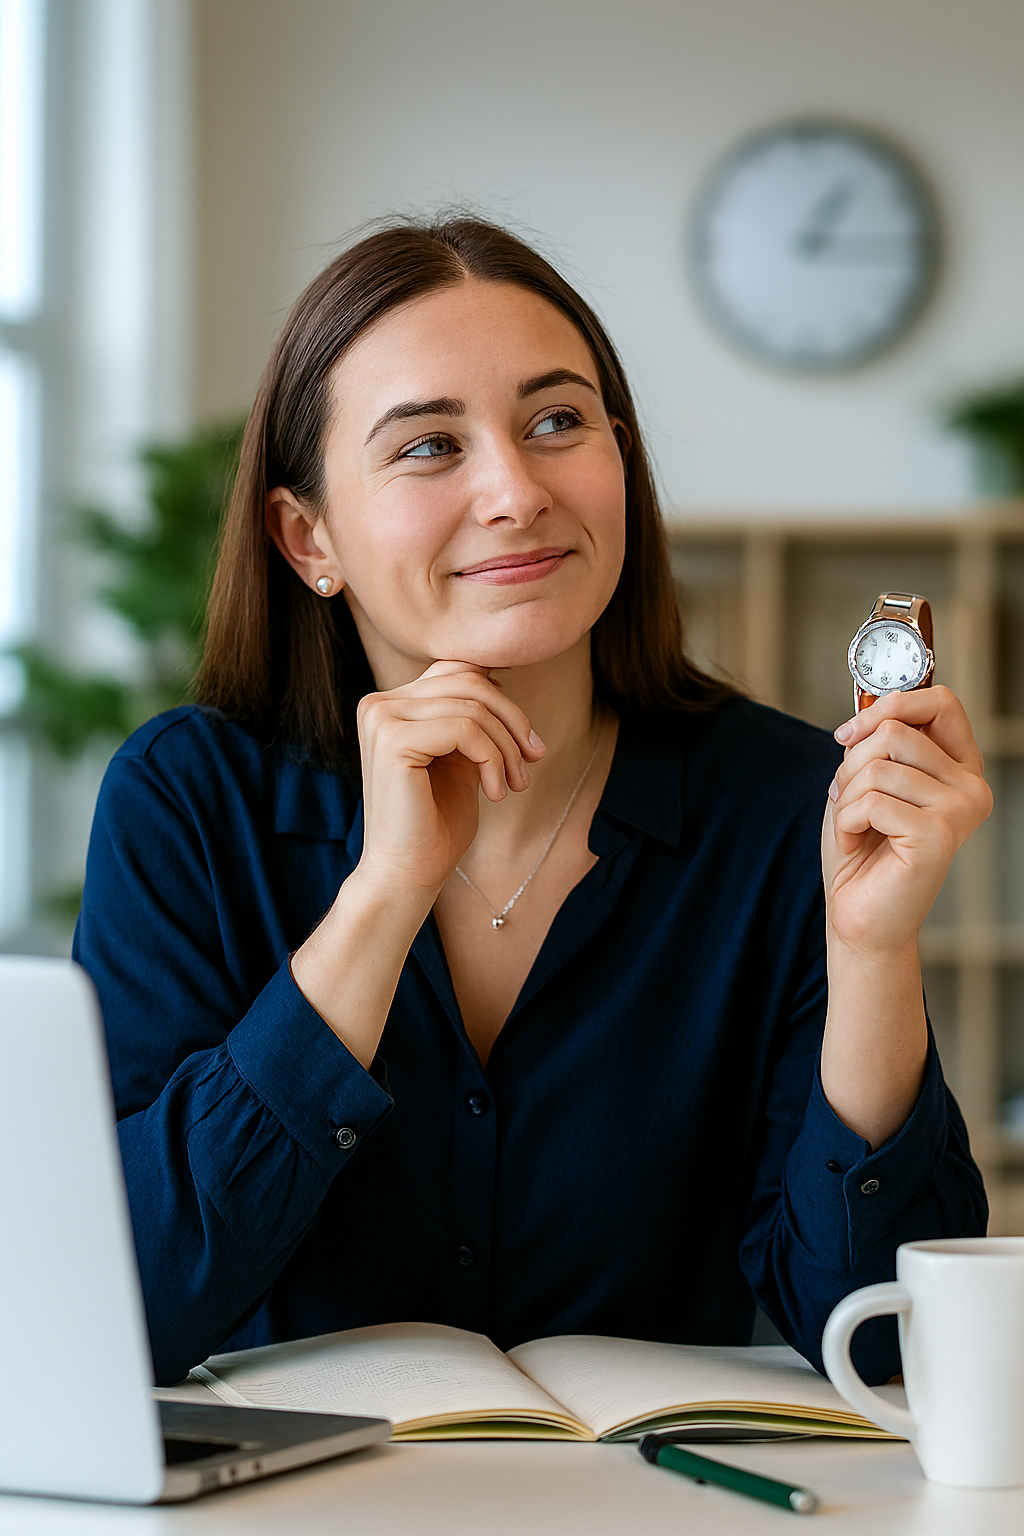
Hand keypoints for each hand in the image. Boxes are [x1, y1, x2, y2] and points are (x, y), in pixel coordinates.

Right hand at [356, 660, 545, 899]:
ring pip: (472, 707)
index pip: (458, 671)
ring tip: (516, 783)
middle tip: (534, 760)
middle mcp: (379, 704)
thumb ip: (470, 718)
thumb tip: (499, 675)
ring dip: (507, 747)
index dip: (501, 698)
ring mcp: (381, 718)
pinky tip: (495, 793)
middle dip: (512, 720)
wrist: (408, 873)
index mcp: (391, 705)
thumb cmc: (436, 823)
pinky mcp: (392, 739)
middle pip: (469, 681)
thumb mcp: (460, 758)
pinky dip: (492, 759)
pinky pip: (465, 729)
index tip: (526, 740)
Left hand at [822, 686, 992, 955]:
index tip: (849, 733)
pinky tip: (857, 845)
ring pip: (878, 765)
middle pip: (896, 731)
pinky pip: (871, 801)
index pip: (940, 703)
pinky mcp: (938, 835)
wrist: (859, 916)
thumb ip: (878, 743)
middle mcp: (970, 787)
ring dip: (847, 798)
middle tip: (847, 800)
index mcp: (959, 768)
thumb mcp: (867, 781)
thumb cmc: (863, 850)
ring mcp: (960, 811)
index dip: (890, 704)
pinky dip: (847, 822)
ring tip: (854, 828)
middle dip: (852, 764)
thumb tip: (872, 708)